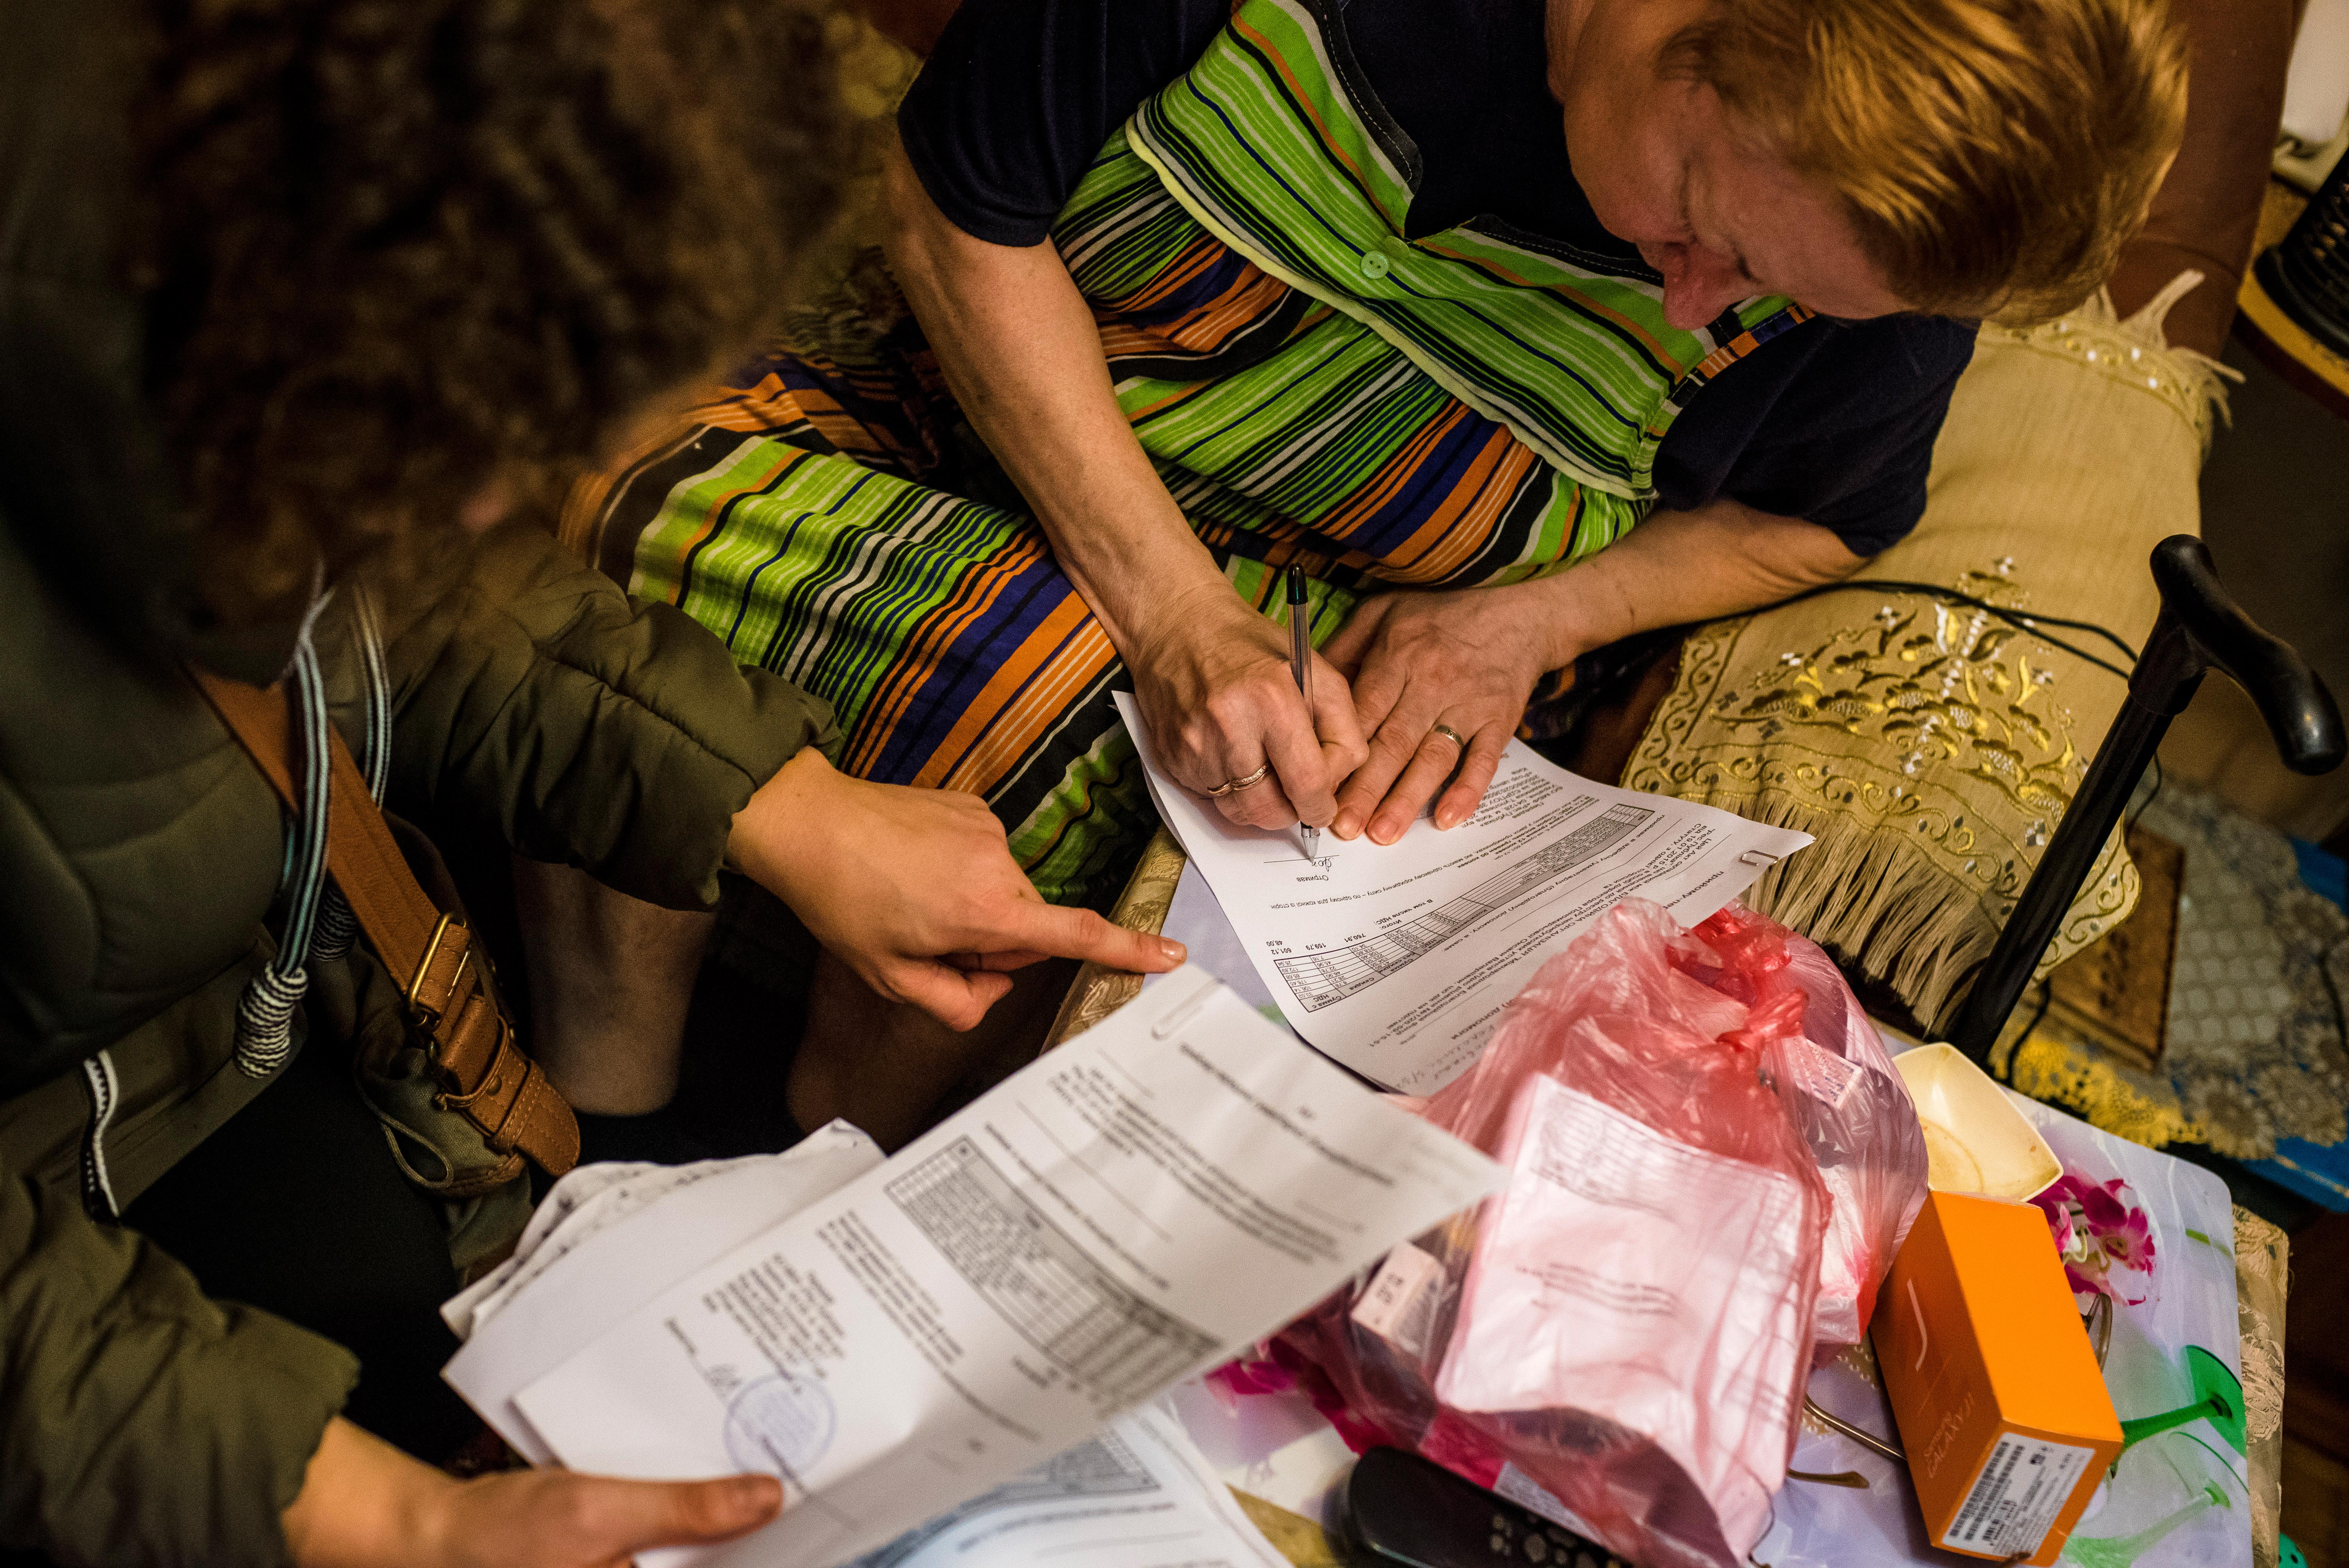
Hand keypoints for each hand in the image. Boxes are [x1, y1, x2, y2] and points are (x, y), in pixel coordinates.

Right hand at [283, 1417, 780, 1567]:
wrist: (437, 1537)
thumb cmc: (507, 1536)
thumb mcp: (601, 1514)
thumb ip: (684, 1510)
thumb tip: (766, 1500)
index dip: (778, 1550)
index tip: (821, 1518)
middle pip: (718, 1561)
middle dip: (749, 1531)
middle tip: (787, 1482)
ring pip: (697, 1556)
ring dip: (721, 1526)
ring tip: (759, 1479)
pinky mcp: (619, 1565)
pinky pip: (668, 1551)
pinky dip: (688, 1524)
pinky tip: (707, 1490)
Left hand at [729, 749, 1183, 1028]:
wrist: (807, 822)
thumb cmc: (843, 902)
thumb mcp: (891, 978)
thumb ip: (954, 1002)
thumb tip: (992, 992)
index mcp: (987, 911)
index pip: (1074, 937)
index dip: (1127, 950)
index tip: (1172, 956)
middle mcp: (1000, 865)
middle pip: (1027, 926)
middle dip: (990, 944)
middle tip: (926, 941)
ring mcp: (989, 829)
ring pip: (1004, 892)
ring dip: (970, 907)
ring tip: (908, 899)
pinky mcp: (974, 806)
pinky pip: (985, 857)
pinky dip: (958, 873)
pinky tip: (912, 870)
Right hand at [1126, 581, 1368, 832]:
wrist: (1175, 625)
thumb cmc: (1248, 644)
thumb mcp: (1313, 668)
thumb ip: (1341, 724)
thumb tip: (1338, 783)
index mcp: (1272, 699)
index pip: (1309, 784)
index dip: (1324, 804)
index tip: (1325, 802)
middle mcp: (1229, 727)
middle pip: (1273, 811)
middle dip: (1293, 811)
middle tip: (1299, 796)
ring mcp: (1195, 747)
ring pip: (1241, 814)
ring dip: (1261, 805)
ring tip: (1266, 772)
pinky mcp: (1172, 760)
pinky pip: (1212, 800)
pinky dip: (1230, 790)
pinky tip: (1232, 756)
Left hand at [1321, 586, 1566, 843]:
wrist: (1519, 615)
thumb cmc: (1441, 615)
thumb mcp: (1383, 611)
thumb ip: (1343, 646)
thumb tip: (1304, 685)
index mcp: (1398, 656)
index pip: (1362, 711)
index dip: (1340, 751)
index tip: (1315, 785)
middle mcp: (1432, 682)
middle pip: (1393, 742)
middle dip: (1365, 787)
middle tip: (1342, 826)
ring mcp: (1468, 704)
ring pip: (1433, 757)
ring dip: (1407, 797)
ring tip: (1382, 832)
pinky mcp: (1499, 721)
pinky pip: (1484, 760)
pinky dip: (1467, 790)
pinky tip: (1447, 818)